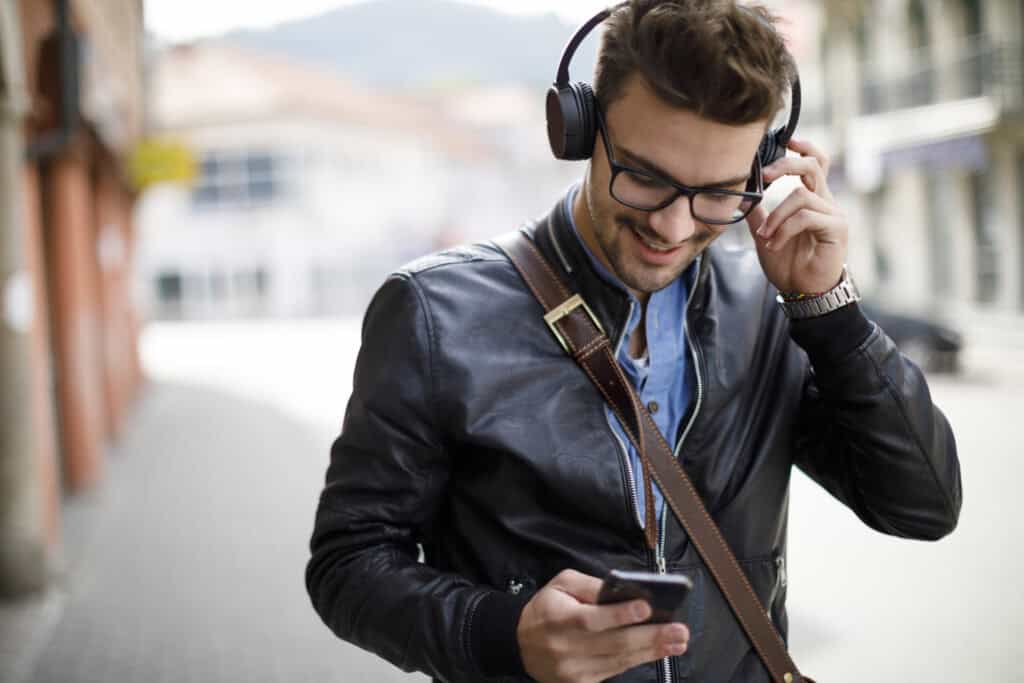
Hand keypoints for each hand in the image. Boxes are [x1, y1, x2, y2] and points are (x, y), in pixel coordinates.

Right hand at [516, 569, 689, 682]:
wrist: (520, 644)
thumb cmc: (546, 609)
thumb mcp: (561, 585)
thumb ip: (590, 585)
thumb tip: (623, 590)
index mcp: (559, 619)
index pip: (592, 619)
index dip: (621, 615)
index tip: (647, 608)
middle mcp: (566, 648)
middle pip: (613, 644)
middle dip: (650, 637)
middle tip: (678, 631)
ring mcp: (574, 671)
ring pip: (619, 661)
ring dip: (651, 651)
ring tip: (677, 642)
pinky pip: (614, 671)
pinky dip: (636, 661)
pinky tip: (656, 652)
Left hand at [747, 138, 847, 295]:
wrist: (803, 292)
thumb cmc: (789, 265)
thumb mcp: (766, 235)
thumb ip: (758, 215)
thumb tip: (741, 196)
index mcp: (812, 200)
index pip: (816, 163)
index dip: (804, 148)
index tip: (787, 139)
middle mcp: (826, 203)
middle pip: (814, 166)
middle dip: (786, 165)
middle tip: (764, 176)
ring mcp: (834, 215)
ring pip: (801, 196)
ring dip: (776, 216)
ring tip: (766, 237)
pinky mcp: (837, 229)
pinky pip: (806, 216)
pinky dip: (784, 229)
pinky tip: (775, 244)